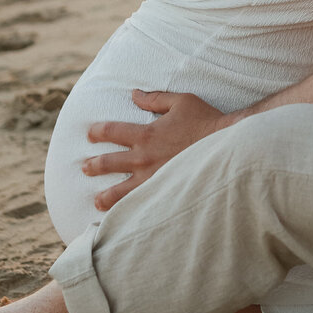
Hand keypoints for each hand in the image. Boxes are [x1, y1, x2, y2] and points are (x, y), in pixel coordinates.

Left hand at [83, 89, 225, 211]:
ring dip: (105, 196)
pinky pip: (140, 205)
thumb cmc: (206, 121)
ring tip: (97, 201)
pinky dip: (128, 211)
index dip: (97, 132)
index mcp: (146, 134)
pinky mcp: (163, 193)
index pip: (112, 131)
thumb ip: (155, 99)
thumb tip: (134, 94)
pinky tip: (122, 218)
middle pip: (109, 163)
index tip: (90, 134)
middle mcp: (144, 158)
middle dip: (94, 166)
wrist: (227, 146)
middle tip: (85, 168)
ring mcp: (152, 179)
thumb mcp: (181, 102)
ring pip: (120, 191)